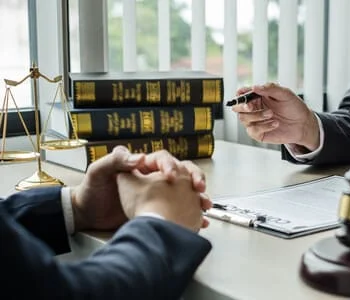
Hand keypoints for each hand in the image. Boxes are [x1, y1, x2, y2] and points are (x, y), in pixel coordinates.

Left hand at [71, 147, 206, 231]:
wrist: (89, 216)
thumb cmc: (92, 191)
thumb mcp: (99, 172)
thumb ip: (117, 161)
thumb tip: (139, 157)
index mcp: (142, 166)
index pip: (163, 160)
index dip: (171, 165)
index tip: (172, 176)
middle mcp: (154, 178)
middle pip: (183, 172)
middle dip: (194, 177)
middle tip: (198, 187)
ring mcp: (160, 194)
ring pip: (187, 191)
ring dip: (199, 196)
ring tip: (204, 204)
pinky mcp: (161, 210)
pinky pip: (183, 210)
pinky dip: (193, 216)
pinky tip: (200, 221)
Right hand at [232, 83, 319, 150]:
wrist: (303, 124)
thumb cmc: (294, 107)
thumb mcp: (285, 94)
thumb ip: (270, 88)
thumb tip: (254, 87)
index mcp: (258, 97)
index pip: (242, 94)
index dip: (240, 94)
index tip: (242, 93)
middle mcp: (254, 109)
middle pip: (237, 108)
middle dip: (242, 106)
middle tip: (251, 106)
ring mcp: (255, 122)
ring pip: (244, 119)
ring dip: (256, 116)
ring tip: (271, 114)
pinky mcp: (259, 133)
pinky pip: (253, 130)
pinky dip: (263, 126)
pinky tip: (275, 123)